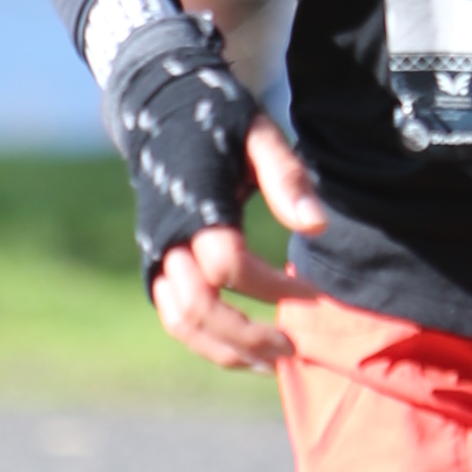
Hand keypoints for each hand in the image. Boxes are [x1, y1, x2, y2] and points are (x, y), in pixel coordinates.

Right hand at [147, 121, 329, 371]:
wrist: (160, 108)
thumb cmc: (220, 119)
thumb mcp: (260, 133)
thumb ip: (287, 179)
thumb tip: (318, 228)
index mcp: (194, 204)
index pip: (228, 265)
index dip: (272, 287)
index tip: (315, 293)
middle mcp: (167, 235)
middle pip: (199, 307)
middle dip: (247, 335)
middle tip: (294, 347)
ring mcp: (155, 253)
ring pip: (180, 321)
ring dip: (225, 350)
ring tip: (273, 363)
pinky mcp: (153, 263)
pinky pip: (172, 315)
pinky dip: (204, 341)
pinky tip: (244, 350)